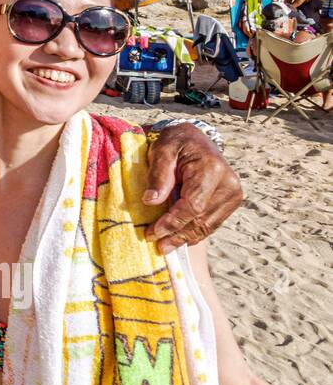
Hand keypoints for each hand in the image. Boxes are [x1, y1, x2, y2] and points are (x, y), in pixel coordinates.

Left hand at [144, 124, 242, 251]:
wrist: (196, 138)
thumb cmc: (175, 142)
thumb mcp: (162, 151)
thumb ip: (158, 175)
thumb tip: (151, 201)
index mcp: (212, 169)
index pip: (193, 205)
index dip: (173, 222)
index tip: (153, 233)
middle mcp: (229, 184)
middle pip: (201, 219)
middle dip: (177, 235)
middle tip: (157, 246)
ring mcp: (233, 195)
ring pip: (207, 225)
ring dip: (185, 238)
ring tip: (165, 246)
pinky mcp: (231, 202)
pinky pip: (211, 223)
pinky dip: (194, 232)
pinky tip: (178, 238)